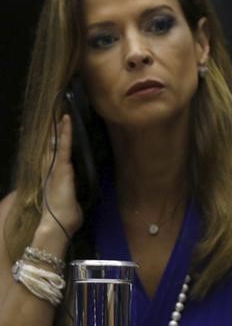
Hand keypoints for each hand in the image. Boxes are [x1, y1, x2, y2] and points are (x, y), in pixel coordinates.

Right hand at [38, 114, 82, 239]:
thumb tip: (74, 201)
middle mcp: (51, 170)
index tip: (55, 133)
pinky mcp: (61, 166)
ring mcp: (55, 167)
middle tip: (55, 116)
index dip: (55, 145)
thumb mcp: (70, 204)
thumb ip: (70, 198)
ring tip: (62, 113)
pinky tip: (66, 120)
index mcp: (54, 178)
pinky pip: (64, 146)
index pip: (55, 158)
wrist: (58, 224)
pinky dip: (66, 132)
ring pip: (58, 144)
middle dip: (54, 133)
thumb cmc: (65, 218)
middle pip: (53, 148)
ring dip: (60, 129)